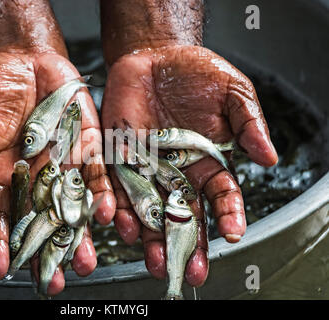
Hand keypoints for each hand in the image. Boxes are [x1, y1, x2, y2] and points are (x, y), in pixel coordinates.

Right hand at [0, 51, 115, 294]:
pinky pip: (96, 173)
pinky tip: (107, 215)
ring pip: (72, 204)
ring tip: (83, 263)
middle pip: (39, 218)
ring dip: (79, 234)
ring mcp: (62, 162)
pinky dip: (102, 194)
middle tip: (51, 281)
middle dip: (45, 250)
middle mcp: (32, 174)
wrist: (24, 62)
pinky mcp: (86, 145)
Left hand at [101, 45, 277, 286]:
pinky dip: (119, 207)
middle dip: (187, 243)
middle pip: (183, 215)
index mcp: (207, 163)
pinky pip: (117, 187)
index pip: (221, 196)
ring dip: (151, 237)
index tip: (233, 233)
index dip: (228, 215)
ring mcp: (145, 168)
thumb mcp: (232, 93)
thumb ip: (249, 124)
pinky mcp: (117, 158)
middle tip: (191, 270)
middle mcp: (176, 173)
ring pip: (148, 210)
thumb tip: (269, 157)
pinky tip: (124, 225)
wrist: (155, 57)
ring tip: (156, 260)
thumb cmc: (197, 75)